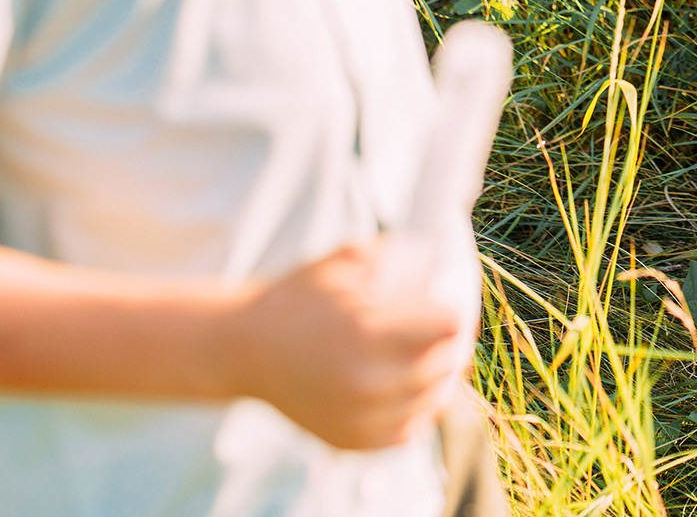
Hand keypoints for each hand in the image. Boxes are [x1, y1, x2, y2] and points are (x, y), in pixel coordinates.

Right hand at [225, 240, 465, 450]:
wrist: (244, 350)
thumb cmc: (299, 297)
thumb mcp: (345, 261)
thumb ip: (397, 255)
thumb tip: (445, 260)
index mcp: (366, 333)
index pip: (449, 327)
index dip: (453, 311)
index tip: (446, 304)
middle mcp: (366, 383)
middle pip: (446, 364)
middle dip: (452, 343)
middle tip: (446, 330)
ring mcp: (359, 419)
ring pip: (434, 402)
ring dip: (440, 377)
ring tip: (432, 356)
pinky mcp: (351, 442)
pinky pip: (409, 430)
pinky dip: (416, 409)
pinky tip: (409, 386)